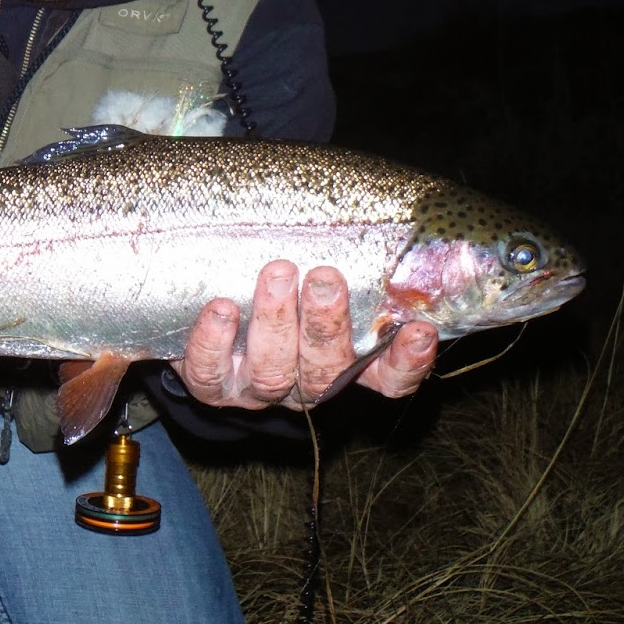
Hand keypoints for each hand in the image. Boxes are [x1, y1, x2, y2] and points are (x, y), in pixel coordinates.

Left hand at [171, 261, 437, 411]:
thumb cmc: (281, 281)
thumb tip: (419, 236)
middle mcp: (304, 381)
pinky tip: (222, 308)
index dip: (407, 363)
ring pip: (273, 371)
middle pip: (327, 371)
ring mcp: (257, 388)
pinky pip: (211, 374)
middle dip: (327, 324)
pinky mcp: (211, 385)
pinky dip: (214, 343)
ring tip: (278, 273)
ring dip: (276, 322)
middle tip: (326, 278)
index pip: (389, 378)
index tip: (419, 331)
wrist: (204, 307)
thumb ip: (361, 258)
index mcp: (343, 361)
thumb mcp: (321, 270)